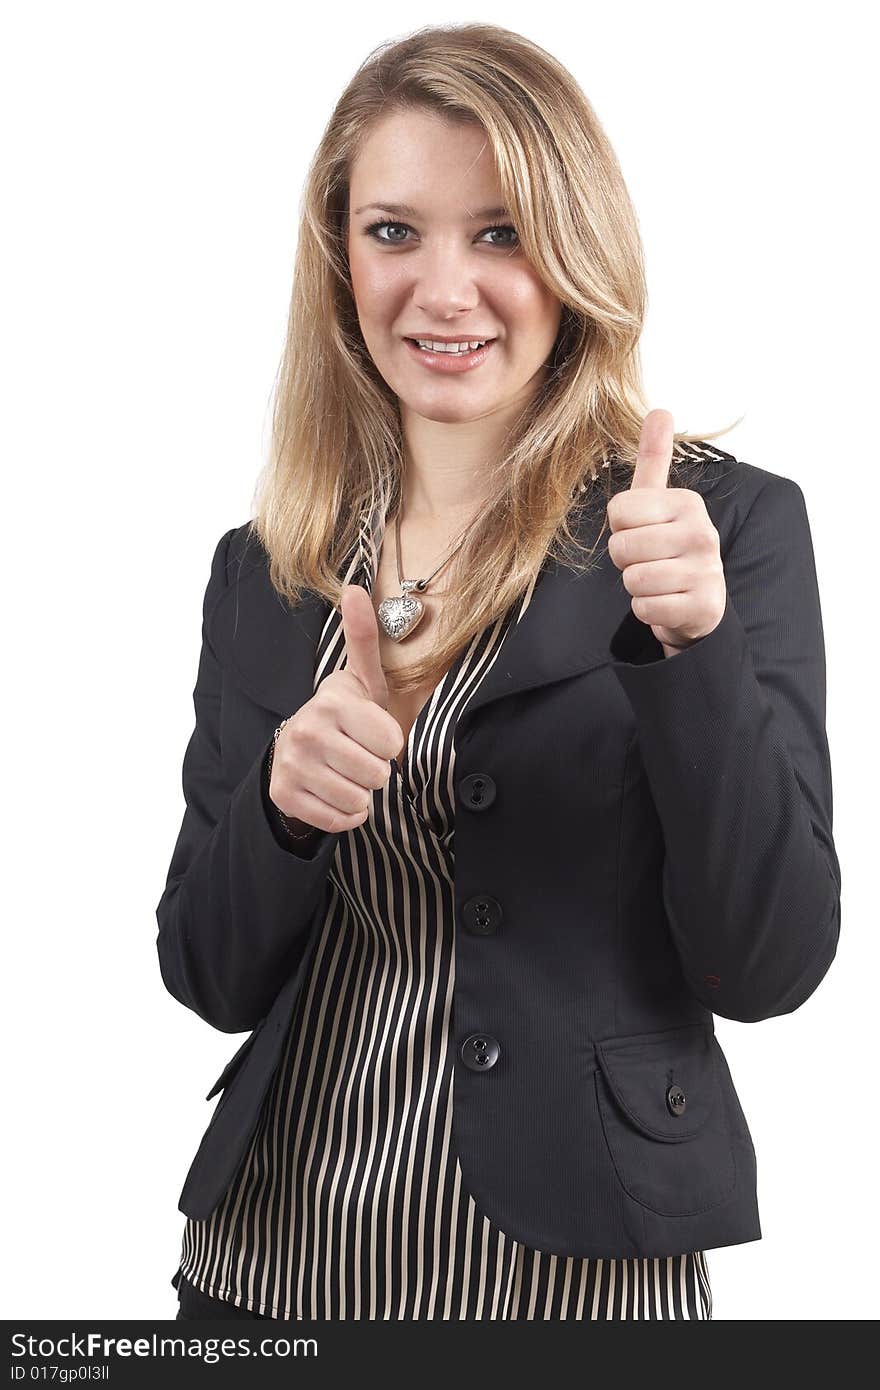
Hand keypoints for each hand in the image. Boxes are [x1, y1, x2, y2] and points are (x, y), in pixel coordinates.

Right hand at [268, 584, 404, 832]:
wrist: (299, 750)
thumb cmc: (345, 715)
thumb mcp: (361, 678)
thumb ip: (364, 637)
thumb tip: (355, 587)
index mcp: (333, 701)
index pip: (391, 743)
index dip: (390, 743)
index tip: (373, 733)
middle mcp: (307, 730)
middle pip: (377, 774)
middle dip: (376, 770)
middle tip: (359, 754)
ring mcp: (292, 764)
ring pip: (359, 800)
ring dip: (361, 793)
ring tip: (346, 771)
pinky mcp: (283, 794)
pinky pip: (340, 821)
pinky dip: (345, 814)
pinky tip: (333, 792)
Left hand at [606, 409, 727, 656]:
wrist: (699, 602)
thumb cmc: (668, 547)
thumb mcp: (658, 502)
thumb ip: (654, 458)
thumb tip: (660, 409)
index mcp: (687, 502)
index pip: (618, 511)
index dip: (620, 527)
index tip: (641, 531)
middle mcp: (702, 532)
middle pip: (621, 547)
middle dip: (625, 560)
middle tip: (648, 560)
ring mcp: (706, 571)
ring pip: (633, 580)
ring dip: (636, 586)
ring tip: (658, 580)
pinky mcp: (704, 607)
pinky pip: (646, 608)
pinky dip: (648, 610)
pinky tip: (667, 601)